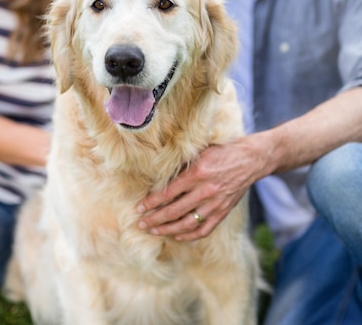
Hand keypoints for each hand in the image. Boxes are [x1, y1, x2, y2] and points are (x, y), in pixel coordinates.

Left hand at [137, 136, 268, 240]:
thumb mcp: (199, 153)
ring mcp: (215, 204)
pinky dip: (189, 235)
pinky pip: (203, 229)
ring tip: (154, 231)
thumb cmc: (221, 152)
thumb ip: (182, 166)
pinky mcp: (223, 212)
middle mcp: (205, 191)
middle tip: (141, 224)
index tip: (139, 208)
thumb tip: (159, 176)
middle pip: (174, 211)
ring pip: (187, 224)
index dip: (152, 202)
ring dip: (167, 230)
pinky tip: (177, 236)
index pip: (168, 193)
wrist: (249, 160)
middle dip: (154, 219)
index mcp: (197, 173)